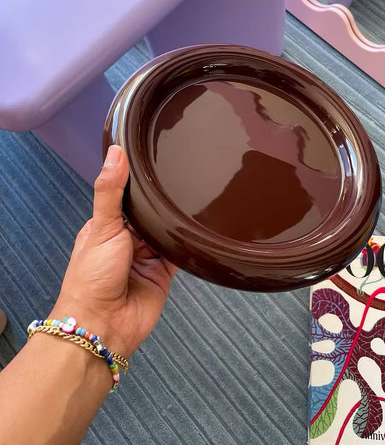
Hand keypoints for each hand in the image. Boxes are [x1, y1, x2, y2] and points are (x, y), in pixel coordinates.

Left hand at [51, 145, 176, 356]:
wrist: (103, 326)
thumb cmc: (92, 277)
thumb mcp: (101, 227)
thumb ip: (110, 191)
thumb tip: (116, 151)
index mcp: (107, 226)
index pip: (126, 196)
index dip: (140, 180)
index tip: (156, 155)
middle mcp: (128, 240)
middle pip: (150, 213)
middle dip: (162, 201)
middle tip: (185, 171)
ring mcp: (147, 256)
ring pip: (166, 230)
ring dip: (175, 221)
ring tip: (197, 192)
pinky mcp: (165, 272)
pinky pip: (180, 252)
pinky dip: (188, 242)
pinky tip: (199, 226)